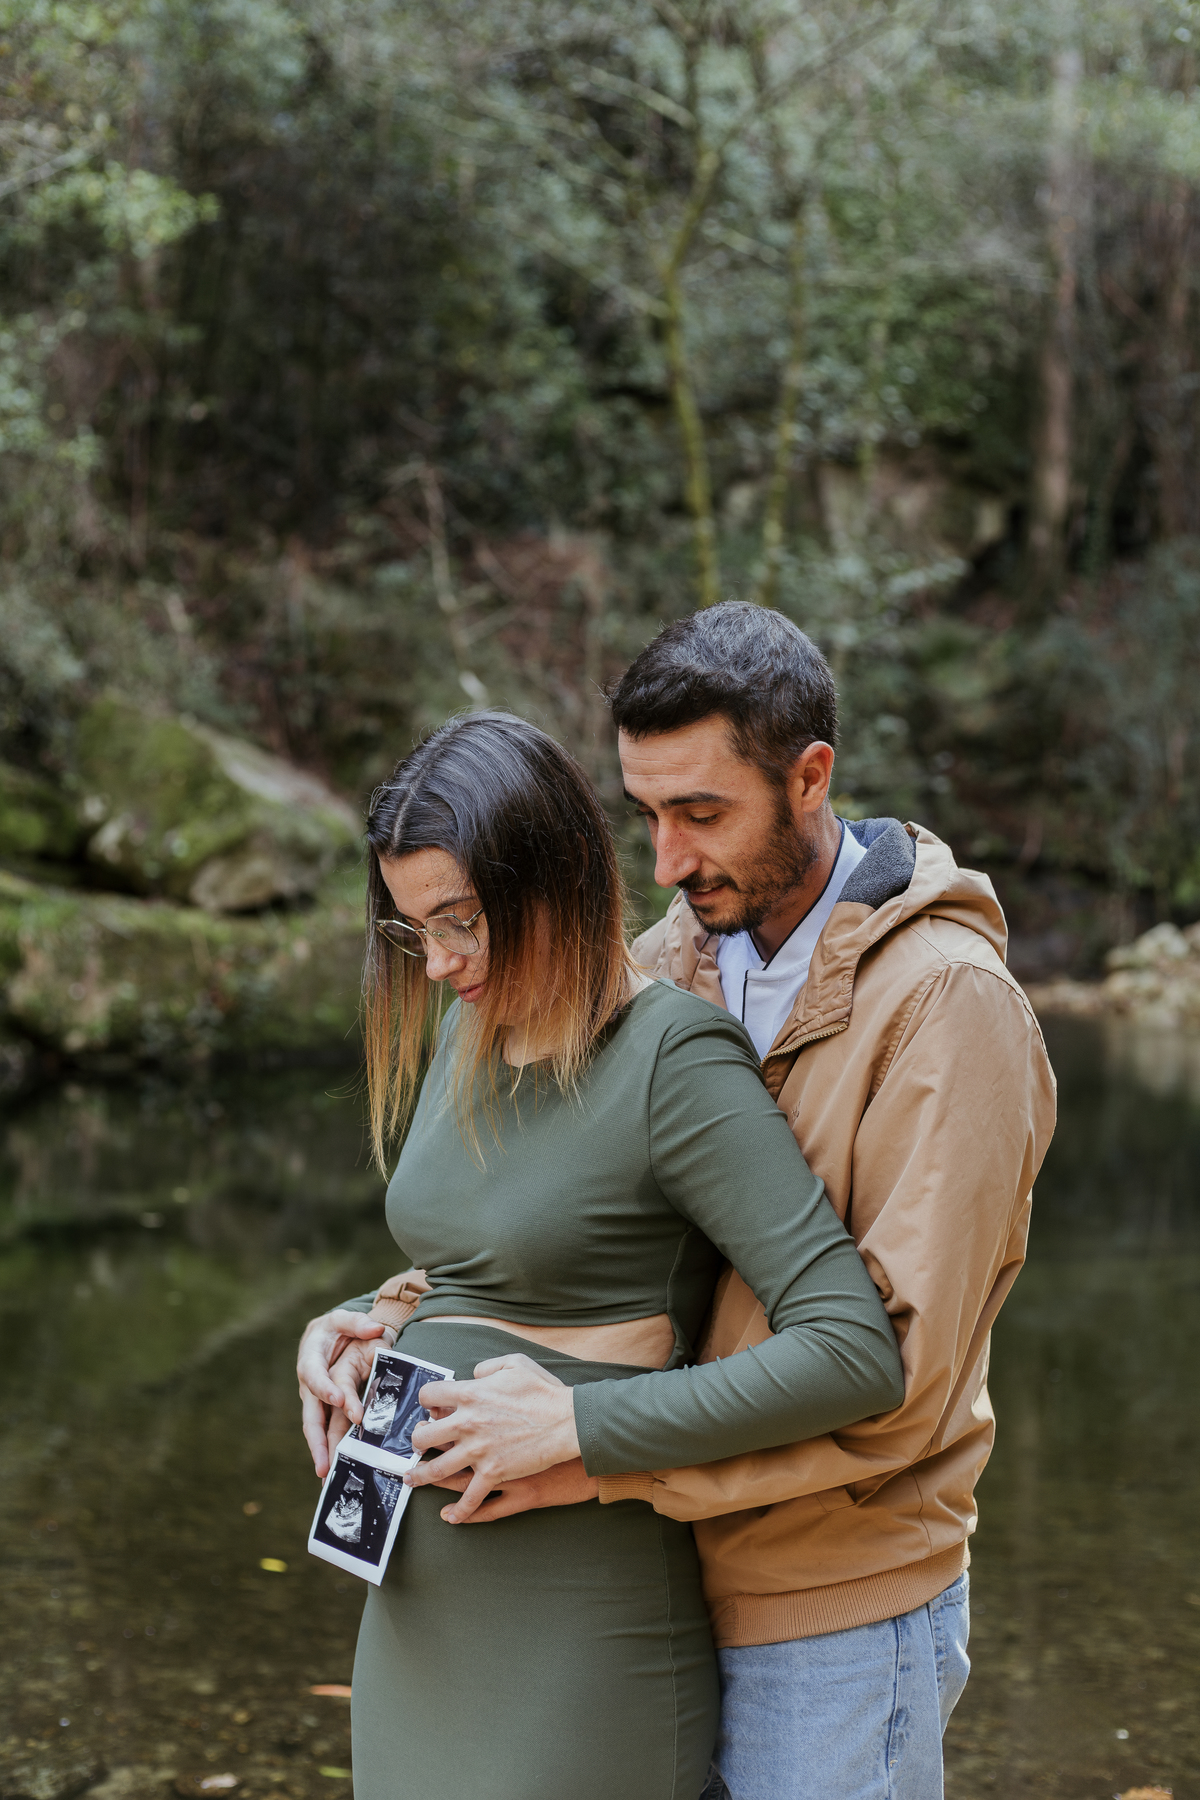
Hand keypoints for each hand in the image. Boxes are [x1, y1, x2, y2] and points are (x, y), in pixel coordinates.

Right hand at [297, 1308, 390, 1477]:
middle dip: (317, 1438)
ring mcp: (314, 1400)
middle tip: (324, 1461)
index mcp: (311, 1358)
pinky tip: (333, 1468)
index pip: (315, 1375)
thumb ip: (358, 1323)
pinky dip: (327, 1448)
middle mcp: (309, 1384)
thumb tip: (375, 1328)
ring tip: (326, 1474)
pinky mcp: (322, 1409)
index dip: (325, 1388)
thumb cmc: (337, 1328)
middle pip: (310, 1413)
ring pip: (315, 1428)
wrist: (326, 1337)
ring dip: (320, 1451)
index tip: (339, 1400)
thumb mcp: (344, 1319)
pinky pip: (324, 1430)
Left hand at [405, 1353, 579, 1520]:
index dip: (426, 1401)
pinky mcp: (494, 1474)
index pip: (430, 1396)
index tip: (429, 1408)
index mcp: (471, 1394)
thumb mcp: (516, 1364)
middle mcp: (468, 1423)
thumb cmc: (545, 1392)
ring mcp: (479, 1451)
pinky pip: (471, 1497)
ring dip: (422, 1475)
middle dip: (417, 1440)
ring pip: (438, 1469)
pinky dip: (459, 1510)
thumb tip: (473, 1375)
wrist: (568, 1421)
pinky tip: (450, 1515)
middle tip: (418, 1444)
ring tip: (414, 1478)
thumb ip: (488, 1366)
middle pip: (425, 1436)